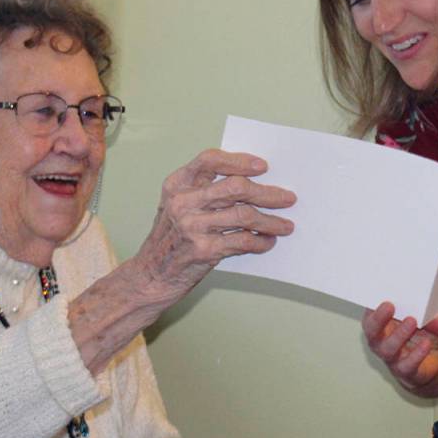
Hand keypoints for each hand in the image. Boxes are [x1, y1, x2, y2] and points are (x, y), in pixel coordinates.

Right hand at [135, 149, 295, 303]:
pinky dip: (261, 242)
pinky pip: (243, 241)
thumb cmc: (170, 240)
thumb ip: (205, 192)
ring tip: (286, 225)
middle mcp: (183, 202)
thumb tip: (253, 184)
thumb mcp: (177, 207)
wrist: (150, 277)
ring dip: (271, 221)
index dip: (239, 160)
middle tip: (287, 198)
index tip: (263, 166)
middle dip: (267, 193)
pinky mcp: (203, 250)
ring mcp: (192, 226)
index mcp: (177, 184)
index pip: (210, 159)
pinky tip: (268, 242)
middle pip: (235, 187)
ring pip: (244, 215)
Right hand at [363, 302, 437, 396]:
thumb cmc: (421, 337)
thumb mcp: (427, 321)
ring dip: (399, 334)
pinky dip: (417, 354)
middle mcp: (381, 342)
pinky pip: (407, 365)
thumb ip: (432, 319)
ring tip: (412, 321)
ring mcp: (391, 358)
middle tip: (389, 306)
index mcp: (382, 325)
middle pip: (372, 332)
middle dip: (379, 319)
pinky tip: (426, 344)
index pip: (369, 315)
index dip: (372, 308)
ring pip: (388, 349)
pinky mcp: (405, 371)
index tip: (380, 297)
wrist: (431, 365)